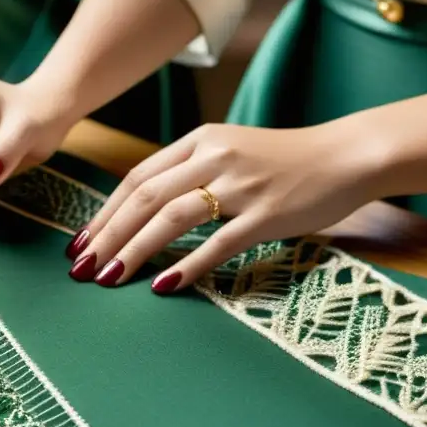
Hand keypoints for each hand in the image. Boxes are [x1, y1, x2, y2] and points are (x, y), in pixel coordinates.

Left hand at [66, 122, 382, 291]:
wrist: (345, 156)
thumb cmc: (286, 160)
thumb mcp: (231, 151)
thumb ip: (190, 171)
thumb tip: (144, 208)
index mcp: (200, 141)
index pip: (137, 178)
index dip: (104, 213)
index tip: (81, 243)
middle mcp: (214, 158)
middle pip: (145, 198)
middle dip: (107, 236)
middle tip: (81, 269)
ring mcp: (241, 186)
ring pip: (172, 218)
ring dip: (134, 251)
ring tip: (109, 279)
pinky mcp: (267, 214)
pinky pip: (218, 243)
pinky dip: (188, 265)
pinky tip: (164, 285)